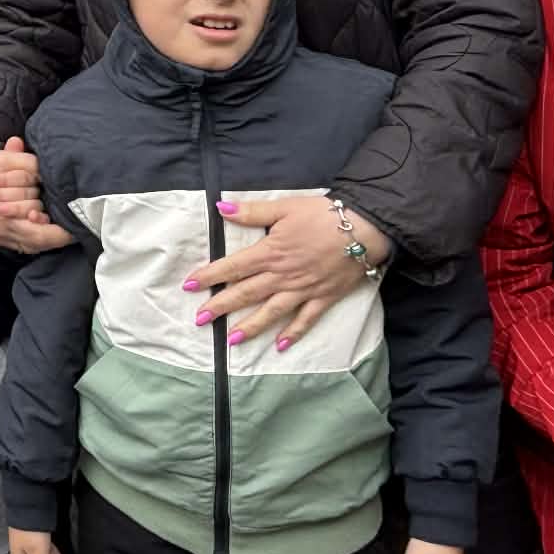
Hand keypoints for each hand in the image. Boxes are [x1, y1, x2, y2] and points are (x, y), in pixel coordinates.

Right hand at [0, 139, 73, 253]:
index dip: (60, 232)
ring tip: (67, 229)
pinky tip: (50, 230)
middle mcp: (1, 232)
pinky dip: (39, 239)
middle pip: (38, 241)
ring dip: (49, 238)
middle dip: (57, 233)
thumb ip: (27, 163)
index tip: (75, 223)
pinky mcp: (0, 239)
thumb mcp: (5, 160)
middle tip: (75, 225)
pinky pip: (26, 246)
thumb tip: (47, 168)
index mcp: (1, 215)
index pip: (39, 233)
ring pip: (33, 246)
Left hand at [186, 195, 386, 347]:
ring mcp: (303, 290)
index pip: (232, 267)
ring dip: (250, 327)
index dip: (209, 276)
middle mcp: (283, 276)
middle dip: (220, 307)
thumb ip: (253, 211)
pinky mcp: (323, 298)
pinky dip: (294, 333)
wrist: (365, 228)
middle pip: (246, 294)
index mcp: (270, 252)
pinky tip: (281, 346)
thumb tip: (222, 208)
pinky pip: (306, 320)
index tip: (188, 286)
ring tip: (231, 341)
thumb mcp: (285, 207)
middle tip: (199, 320)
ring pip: (271, 312)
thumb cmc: (323, 215)